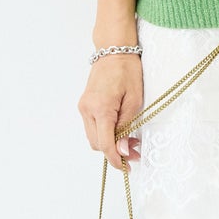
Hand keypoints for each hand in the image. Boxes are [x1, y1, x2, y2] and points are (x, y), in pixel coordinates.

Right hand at [78, 54, 142, 172]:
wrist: (113, 51)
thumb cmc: (127, 71)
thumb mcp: (135, 101)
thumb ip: (127, 127)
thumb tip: (123, 150)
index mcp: (101, 108)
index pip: (105, 144)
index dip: (116, 159)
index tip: (127, 167)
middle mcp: (87, 110)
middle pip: (97, 144)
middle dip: (114, 152)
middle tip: (135, 152)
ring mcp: (83, 107)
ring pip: (93, 137)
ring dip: (109, 143)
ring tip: (130, 140)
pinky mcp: (84, 105)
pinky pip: (92, 127)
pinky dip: (104, 133)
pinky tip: (119, 129)